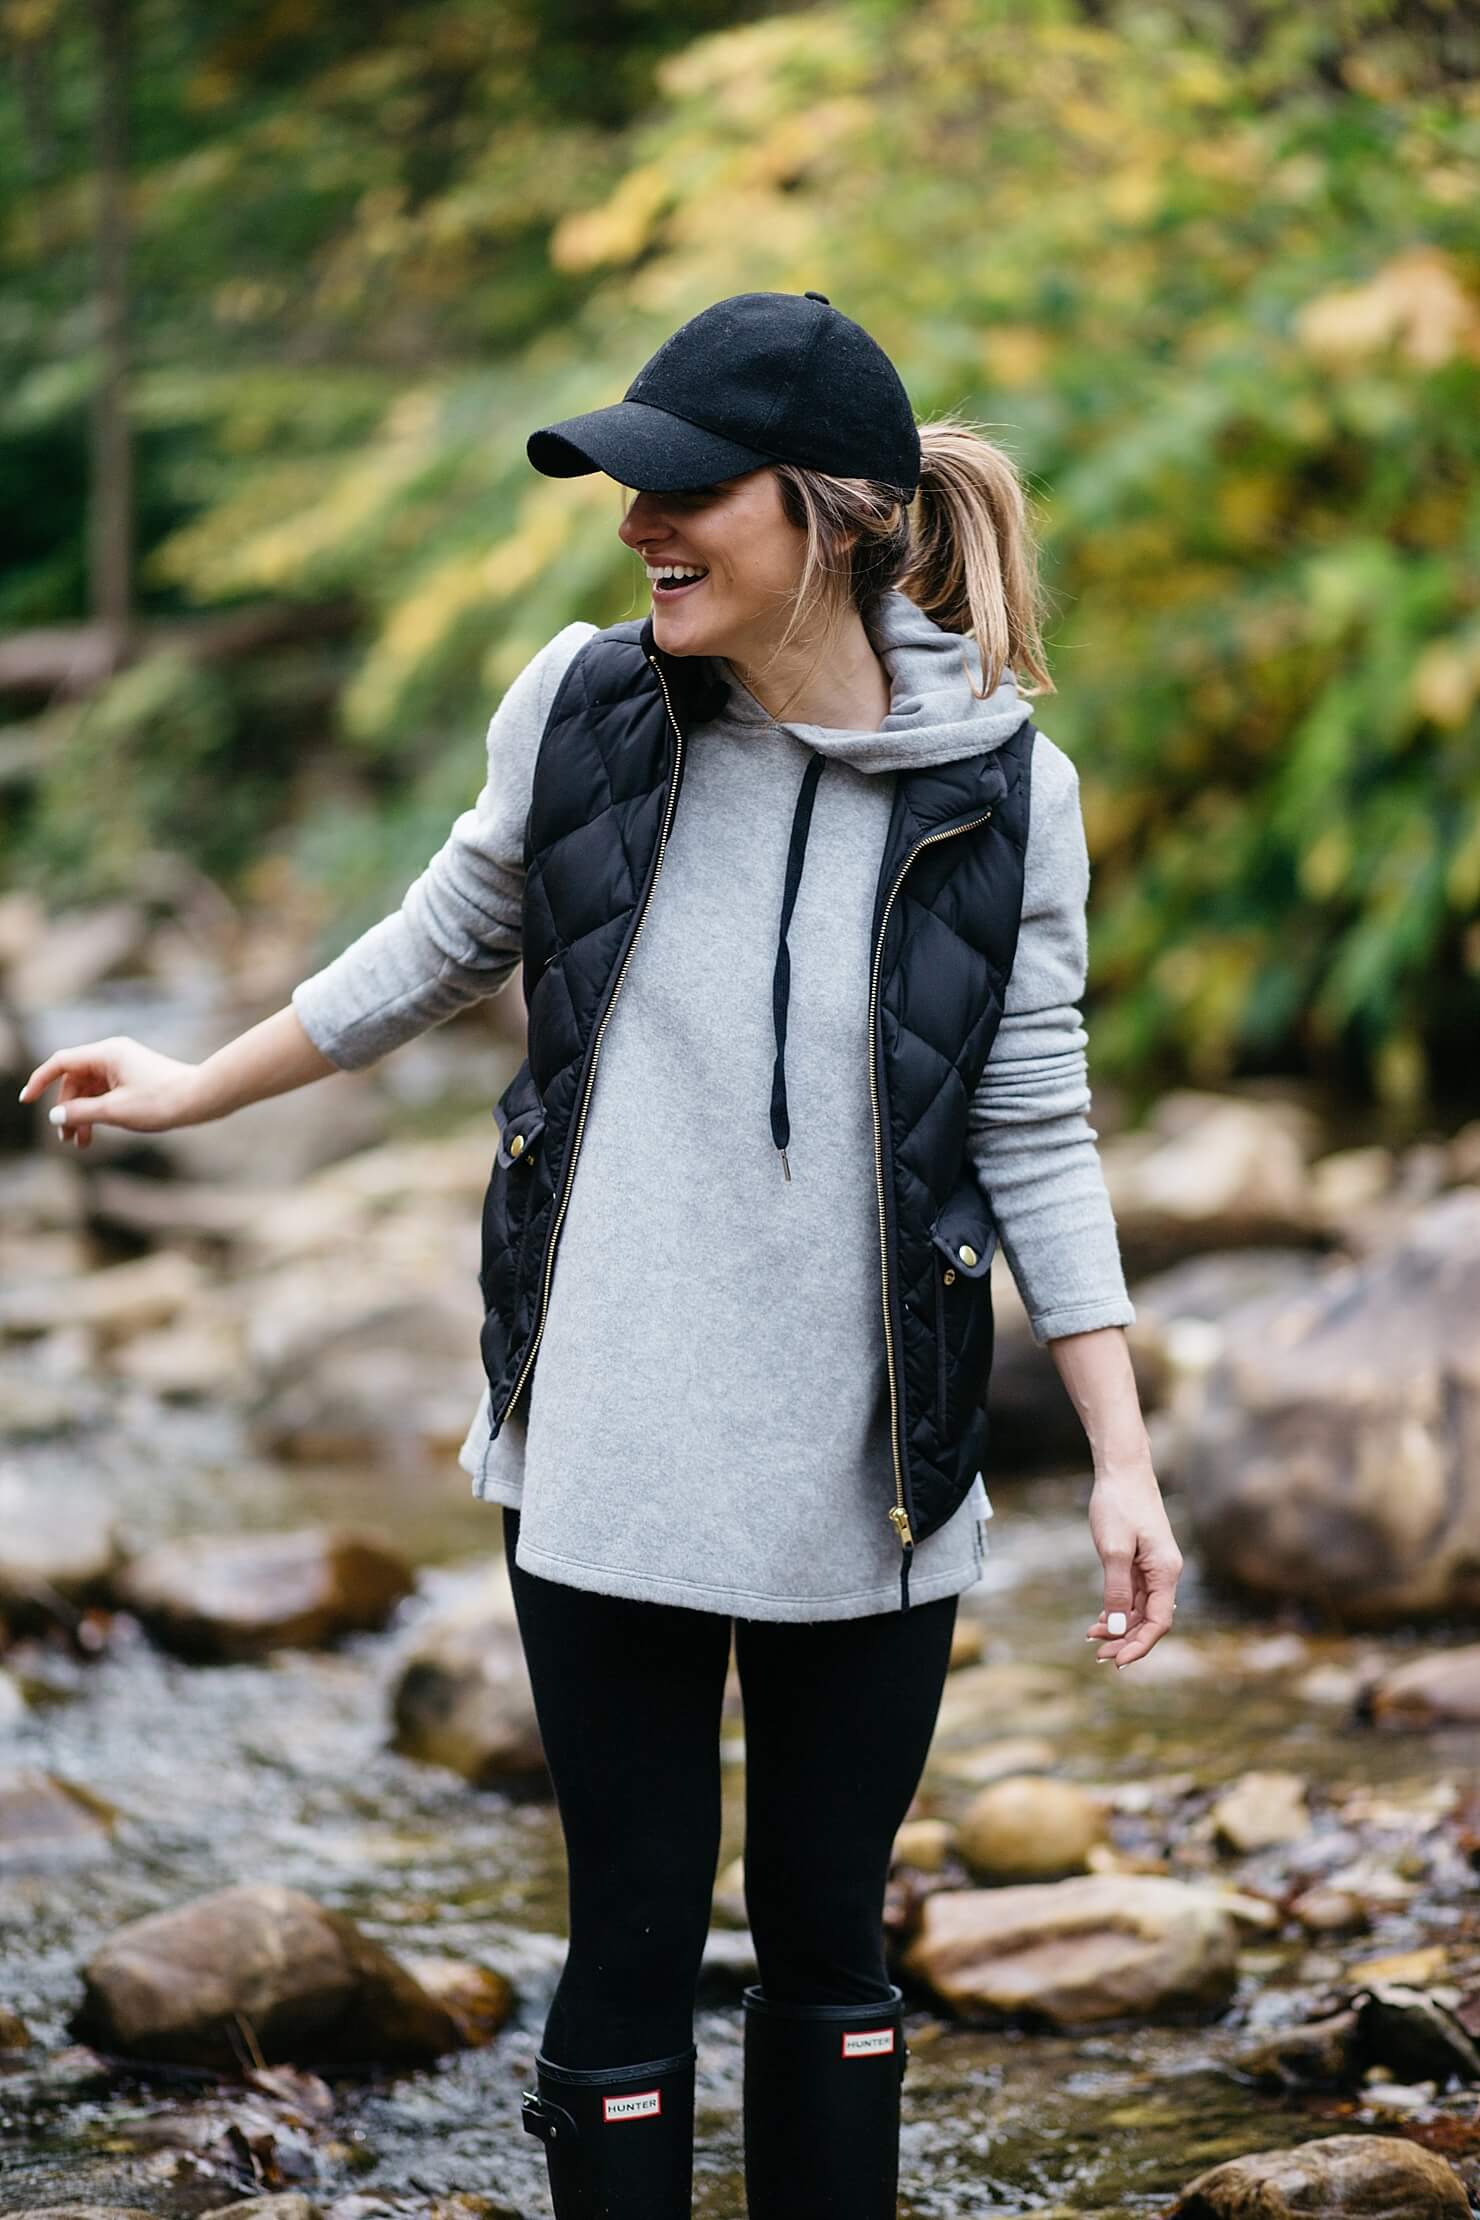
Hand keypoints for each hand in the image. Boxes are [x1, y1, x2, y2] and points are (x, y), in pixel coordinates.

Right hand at [19, 1037, 204, 1148]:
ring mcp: (124, 1065)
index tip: (26, 1100)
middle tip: (66, 1139)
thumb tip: (56, 1116)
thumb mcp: (115, 1111)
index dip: (40, 1081)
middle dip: (67, 1109)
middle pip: (75, 1080)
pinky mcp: (134, 1077)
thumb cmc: (161, 1101)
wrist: (202, 1098)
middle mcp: (113, 1054)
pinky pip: (106, 1093)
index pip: (61, 1062)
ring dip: (82, 1114)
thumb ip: (81, 1112)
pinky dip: (98, 1111)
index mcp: (106, 1053)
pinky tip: (95, 1134)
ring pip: (90, 1089)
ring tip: (81, 1143)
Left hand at [1084, 1463, 1182, 1667]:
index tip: (1117, 1660)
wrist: (1121, 1471)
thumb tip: (1118, 1629)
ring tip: (1093, 1639)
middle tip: (1098, 1654)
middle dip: (1127, 1640)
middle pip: (1151, 1620)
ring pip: (1141, 1609)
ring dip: (1120, 1627)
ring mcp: (1154, 1567)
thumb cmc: (1118, 1505)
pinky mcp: (1142, 1561)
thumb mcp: (1114, 1550)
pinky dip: (1118, 1610)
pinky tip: (1100, 1621)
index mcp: (1166, 1571)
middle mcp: (1165, 1573)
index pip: (1159, 1622)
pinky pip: (1134, 1595)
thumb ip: (1117, 1591)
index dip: (1140, 1645)